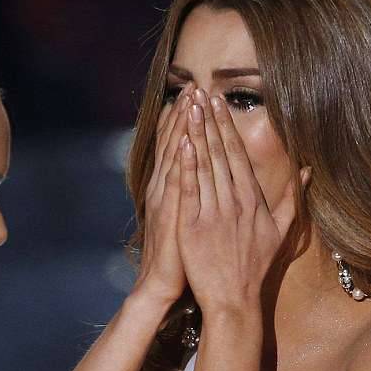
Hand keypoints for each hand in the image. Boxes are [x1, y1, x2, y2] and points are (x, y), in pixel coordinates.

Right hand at [135, 84, 192, 306]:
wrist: (162, 284)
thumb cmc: (181, 257)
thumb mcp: (188, 222)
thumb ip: (197, 200)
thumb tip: (209, 185)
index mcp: (172, 189)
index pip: (181, 148)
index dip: (188, 122)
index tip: (197, 97)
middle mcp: (166, 189)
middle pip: (176, 145)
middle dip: (185, 116)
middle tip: (193, 86)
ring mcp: (167, 200)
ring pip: (175, 157)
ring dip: (182, 129)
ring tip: (189, 101)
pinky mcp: (172, 215)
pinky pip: (177, 183)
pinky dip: (181, 161)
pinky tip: (185, 141)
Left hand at [176, 89, 299, 313]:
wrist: (233, 300)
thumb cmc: (255, 268)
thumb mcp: (281, 232)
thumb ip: (294, 199)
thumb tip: (308, 171)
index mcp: (253, 200)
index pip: (237, 155)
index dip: (226, 126)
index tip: (218, 103)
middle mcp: (235, 202)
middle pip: (220, 153)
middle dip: (209, 121)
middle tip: (200, 92)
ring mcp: (214, 214)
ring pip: (204, 166)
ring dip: (196, 134)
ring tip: (188, 108)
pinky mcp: (194, 227)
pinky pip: (190, 191)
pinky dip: (186, 166)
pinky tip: (181, 144)